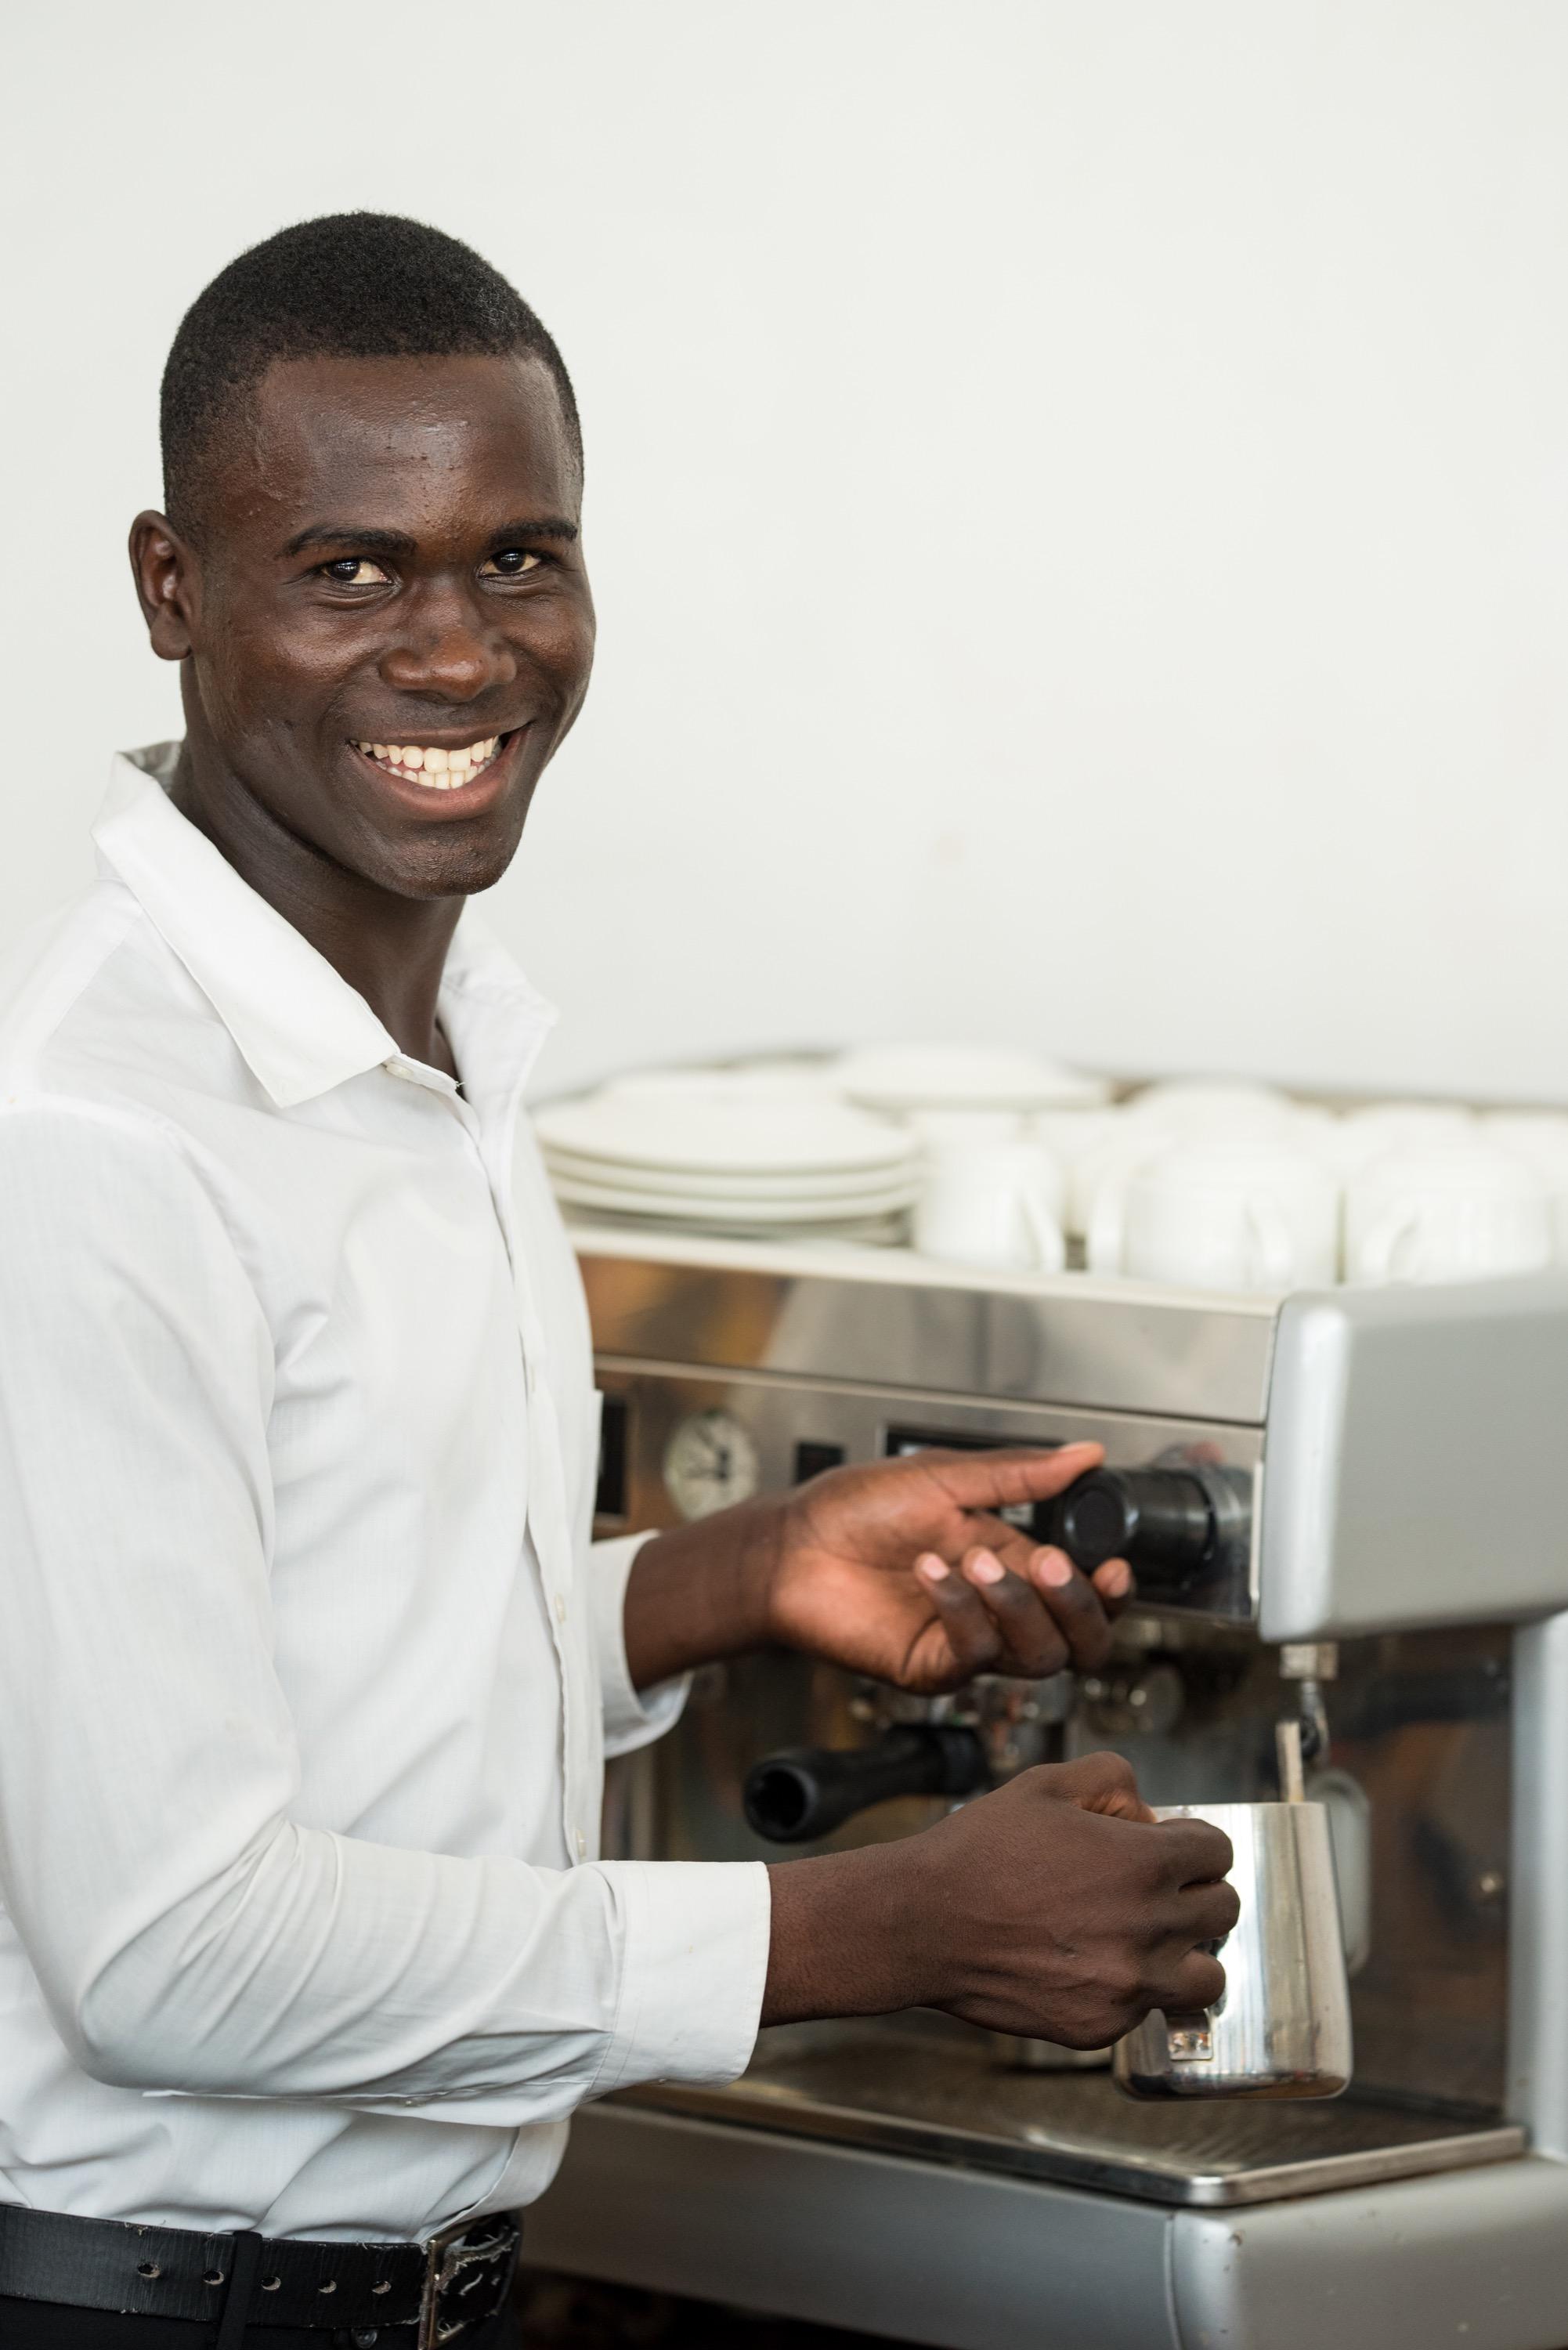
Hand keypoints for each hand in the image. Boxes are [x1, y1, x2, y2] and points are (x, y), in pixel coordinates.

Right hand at [764, 1753, 1238, 2045]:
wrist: (922, 1922)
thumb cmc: (980, 1850)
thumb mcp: (1046, 1784)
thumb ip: (1113, 1780)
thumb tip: (1148, 1813)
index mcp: (1142, 1863)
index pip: (1218, 1852)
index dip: (1194, 1842)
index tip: (1171, 1847)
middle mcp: (1147, 1928)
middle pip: (1224, 1911)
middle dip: (1197, 1891)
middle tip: (1159, 1888)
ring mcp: (1127, 1985)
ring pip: (1207, 1976)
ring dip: (1187, 1952)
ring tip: (1149, 1939)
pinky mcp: (1100, 2026)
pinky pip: (1148, 2010)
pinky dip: (1133, 1989)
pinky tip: (1092, 1964)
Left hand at [765, 1442, 1131, 1690]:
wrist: (789, 1546)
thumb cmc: (853, 1508)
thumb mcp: (944, 1476)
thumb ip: (1019, 1474)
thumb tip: (1086, 1453)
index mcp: (1010, 1559)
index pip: (1085, 1592)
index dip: (1111, 1590)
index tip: (1117, 1567)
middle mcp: (996, 1607)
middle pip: (1077, 1640)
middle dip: (1080, 1607)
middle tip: (1052, 1566)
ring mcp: (966, 1641)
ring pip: (1036, 1657)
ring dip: (1018, 1607)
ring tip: (977, 1561)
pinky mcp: (931, 1666)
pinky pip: (974, 1655)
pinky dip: (962, 1611)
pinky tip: (931, 1574)